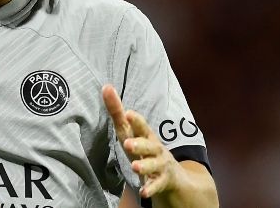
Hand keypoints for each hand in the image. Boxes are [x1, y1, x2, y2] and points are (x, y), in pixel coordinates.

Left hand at [102, 84, 185, 198]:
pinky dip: (150, 189)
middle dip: (139, 144)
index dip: (136, 121)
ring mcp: (160, 165)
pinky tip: (143, 192)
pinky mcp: (162, 181)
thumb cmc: (145, 149)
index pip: (141, 126)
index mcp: (146, 135)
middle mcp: (155, 148)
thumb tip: (105, 87)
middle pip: (149, 145)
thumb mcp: (131, 132)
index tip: (129, 113)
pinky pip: (156, 185)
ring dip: (144, 165)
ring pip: (153, 165)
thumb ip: (118, 113)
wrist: (174, 176)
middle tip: (127, 144)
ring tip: (134, 167)